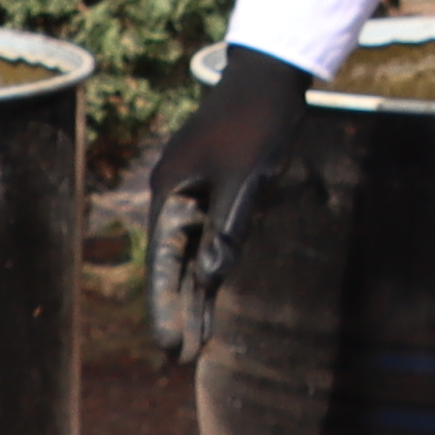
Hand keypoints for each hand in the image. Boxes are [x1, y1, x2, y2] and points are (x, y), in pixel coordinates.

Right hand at [138, 47, 315, 360]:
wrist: (269, 76)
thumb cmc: (257, 124)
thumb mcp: (246, 180)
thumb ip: (227, 229)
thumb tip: (210, 279)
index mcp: (172, 192)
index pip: (165, 263)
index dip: (167, 307)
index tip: (171, 347)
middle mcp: (174, 195)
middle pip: (173, 263)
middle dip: (178, 309)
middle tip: (181, 358)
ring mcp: (193, 190)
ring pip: (191, 252)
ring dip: (196, 293)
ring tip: (198, 340)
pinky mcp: (214, 186)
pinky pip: (209, 234)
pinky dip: (212, 263)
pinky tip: (214, 292)